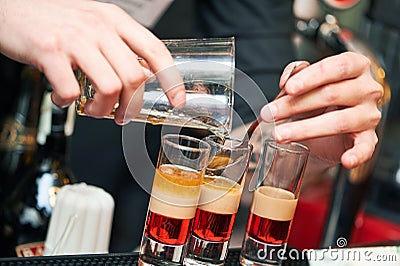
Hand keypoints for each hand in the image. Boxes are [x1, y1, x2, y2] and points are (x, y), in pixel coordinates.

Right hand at [0, 0, 184, 124]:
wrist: (10, 8)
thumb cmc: (55, 20)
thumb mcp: (96, 24)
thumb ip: (121, 47)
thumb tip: (145, 75)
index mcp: (115, 20)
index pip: (156, 50)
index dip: (171, 79)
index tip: (176, 100)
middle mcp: (99, 27)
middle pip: (134, 76)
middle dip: (131, 106)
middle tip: (121, 115)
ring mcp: (75, 39)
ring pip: (110, 87)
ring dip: (103, 109)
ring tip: (93, 110)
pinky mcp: (49, 51)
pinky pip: (70, 91)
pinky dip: (68, 103)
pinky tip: (63, 98)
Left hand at [260, 52, 382, 168]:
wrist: (327, 126)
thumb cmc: (318, 99)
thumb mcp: (305, 82)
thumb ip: (296, 74)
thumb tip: (287, 79)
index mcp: (355, 67)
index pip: (336, 67)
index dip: (311, 77)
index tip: (288, 88)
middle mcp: (367, 89)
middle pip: (332, 94)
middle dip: (295, 105)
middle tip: (270, 113)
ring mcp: (369, 115)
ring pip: (340, 121)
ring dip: (305, 129)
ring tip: (281, 135)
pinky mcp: (368, 138)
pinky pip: (366, 148)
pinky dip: (357, 155)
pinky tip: (345, 160)